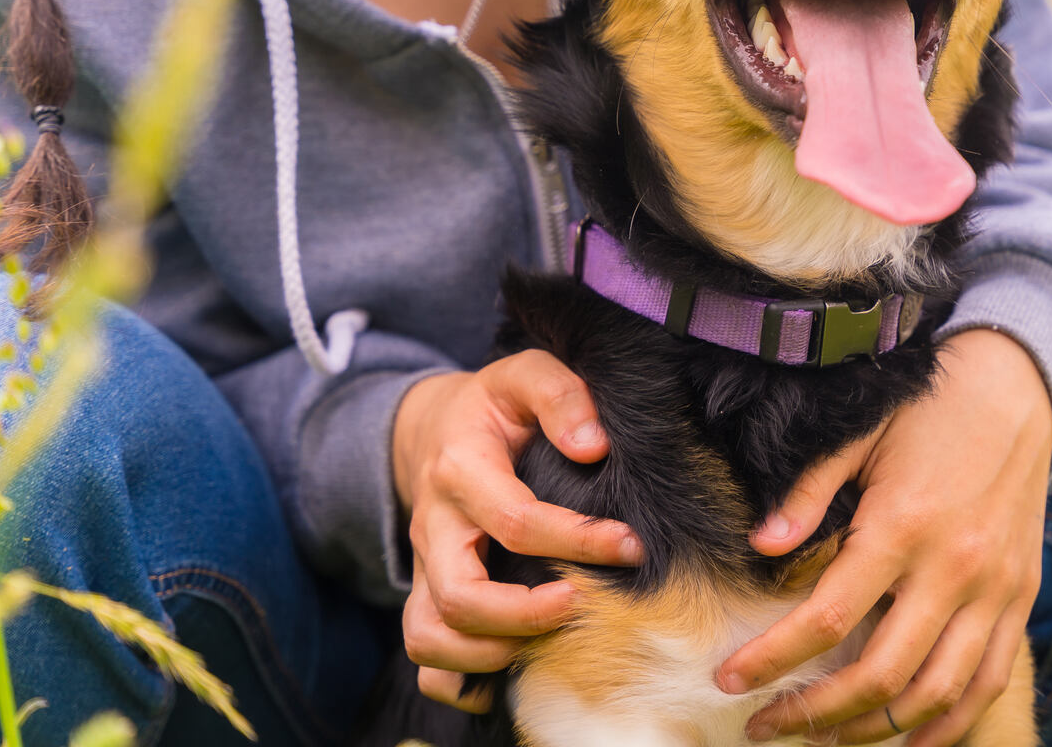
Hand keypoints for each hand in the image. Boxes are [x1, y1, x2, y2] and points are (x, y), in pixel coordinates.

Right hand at [392, 351, 645, 710]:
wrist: (432, 426)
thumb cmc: (495, 406)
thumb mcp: (525, 374)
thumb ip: (561, 395)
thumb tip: (594, 444)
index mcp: (461, 470)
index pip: (515, 521)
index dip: (577, 541)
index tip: (629, 546)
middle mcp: (433, 526)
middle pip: (459, 594)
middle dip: (524, 615)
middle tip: (582, 605)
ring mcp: (423, 566)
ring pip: (428, 636)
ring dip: (488, 653)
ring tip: (548, 640)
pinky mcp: (424, 592)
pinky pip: (422, 654)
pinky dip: (458, 677)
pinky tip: (510, 670)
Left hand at [717, 329, 1051, 745]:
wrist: (1016, 385)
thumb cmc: (926, 407)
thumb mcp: (860, 433)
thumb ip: (811, 491)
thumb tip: (761, 544)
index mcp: (902, 525)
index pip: (828, 619)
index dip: (773, 660)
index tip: (729, 681)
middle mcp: (952, 568)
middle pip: (880, 675)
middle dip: (814, 713)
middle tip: (767, 725)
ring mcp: (993, 589)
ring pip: (936, 693)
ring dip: (874, 729)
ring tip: (826, 738)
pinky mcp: (1018, 596)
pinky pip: (988, 682)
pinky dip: (949, 724)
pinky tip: (908, 740)